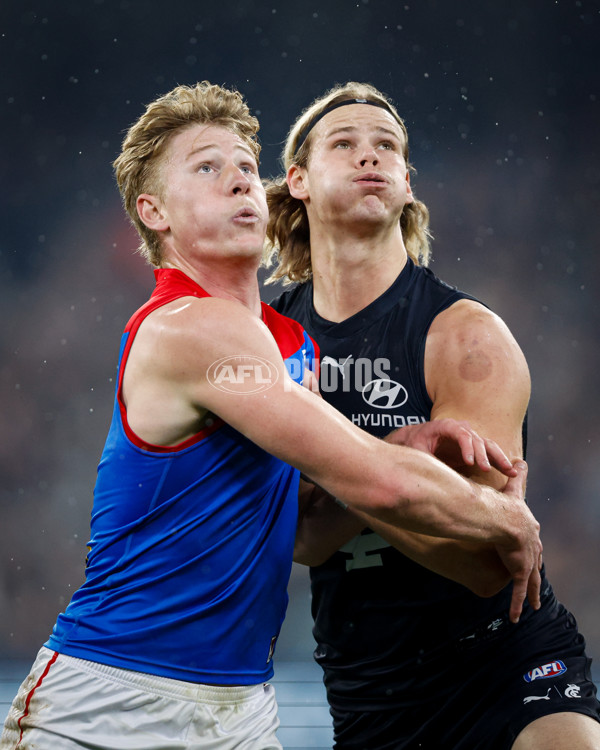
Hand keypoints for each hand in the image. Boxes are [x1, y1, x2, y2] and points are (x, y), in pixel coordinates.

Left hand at [385, 419, 516, 476]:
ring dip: (499, 458)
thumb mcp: (416, 450)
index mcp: (446, 426)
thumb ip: (425, 457)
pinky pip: (489, 453)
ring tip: (510, 471)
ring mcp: (469, 438)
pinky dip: (499, 462)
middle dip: (484, 455)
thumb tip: (431, 471)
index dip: (467, 447)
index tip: (469, 462)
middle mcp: (461, 429)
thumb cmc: (415, 442)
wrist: (416, 439)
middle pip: (477, 440)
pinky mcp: (473, 448)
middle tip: (486, 469)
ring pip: (488, 445)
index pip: (461, 433)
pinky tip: (510, 472)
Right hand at [490, 461, 542, 622]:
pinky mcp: (519, 570)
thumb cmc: (502, 503)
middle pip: (535, 561)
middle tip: (535, 578)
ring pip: (530, 580)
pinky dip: (516, 604)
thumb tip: (521, 459)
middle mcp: (531, 545)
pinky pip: (517, 591)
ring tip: (533, 605)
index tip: (532, 551)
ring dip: (530, 593)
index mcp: (528, 527)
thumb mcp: (511, 488)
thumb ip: (517, 475)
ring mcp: (526, 559)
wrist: (500, 517)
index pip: (532, 539)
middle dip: (535, 571)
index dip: (532, 546)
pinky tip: (515, 617)